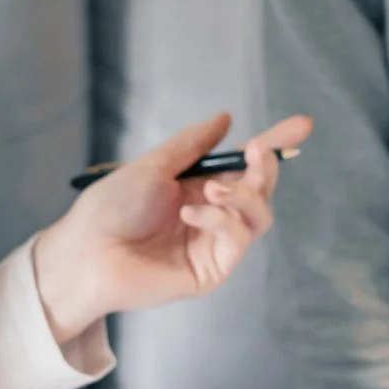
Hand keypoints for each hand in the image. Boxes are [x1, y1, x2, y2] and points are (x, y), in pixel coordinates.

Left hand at [28, 112, 312, 342]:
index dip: (275, 145)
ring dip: (245, 195)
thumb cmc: (111, 206)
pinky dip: (221, 220)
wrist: (87, 251)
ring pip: (259, 216)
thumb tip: (226, 118)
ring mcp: (213, 244)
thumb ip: (193, 144)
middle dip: (266, 166)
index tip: (301, 125)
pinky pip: (237, 240)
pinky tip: (191, 215)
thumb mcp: (154, 164)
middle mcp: (211, 213)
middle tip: (260, 149)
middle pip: (260, 189)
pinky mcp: (212, 271)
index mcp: (197, 186)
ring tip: (214, 189)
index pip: (245, 164)